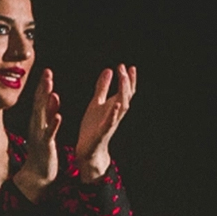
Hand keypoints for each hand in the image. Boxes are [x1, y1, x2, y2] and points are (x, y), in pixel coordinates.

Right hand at [13, 69, 60, 201]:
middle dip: (43, 89)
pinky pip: (50, 134)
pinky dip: (53, 124)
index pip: (40, 100)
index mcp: (38, 121)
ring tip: (52, 90)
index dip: (43, 86)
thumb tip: (53, 95)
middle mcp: (37, 126)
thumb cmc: (43, 150)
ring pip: (42, 117)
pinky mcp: (46, 146)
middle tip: (47, 73)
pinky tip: (59, 116)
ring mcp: (40, 135)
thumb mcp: (46, 127)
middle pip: (39, 104)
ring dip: (47, 104)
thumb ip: (49, 112)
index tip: (47, 71)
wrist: (38, 173)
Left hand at [77, 65, 135, 182]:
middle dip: (126, 82)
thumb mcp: (96, 103)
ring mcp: (111, 123)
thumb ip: (103, 87)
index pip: (125, 90)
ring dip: (123, 93)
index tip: (126, 66)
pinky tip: (115, 105)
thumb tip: (109, 70)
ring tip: (123, 80)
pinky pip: (110, 122)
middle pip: (126, 96)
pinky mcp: (102, 132)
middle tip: (125, 69)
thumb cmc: (93, 126)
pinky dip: (113, 114)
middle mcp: (116, 114)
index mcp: (114, 106)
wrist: (88, 150)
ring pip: (122, 107)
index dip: (128, 79)